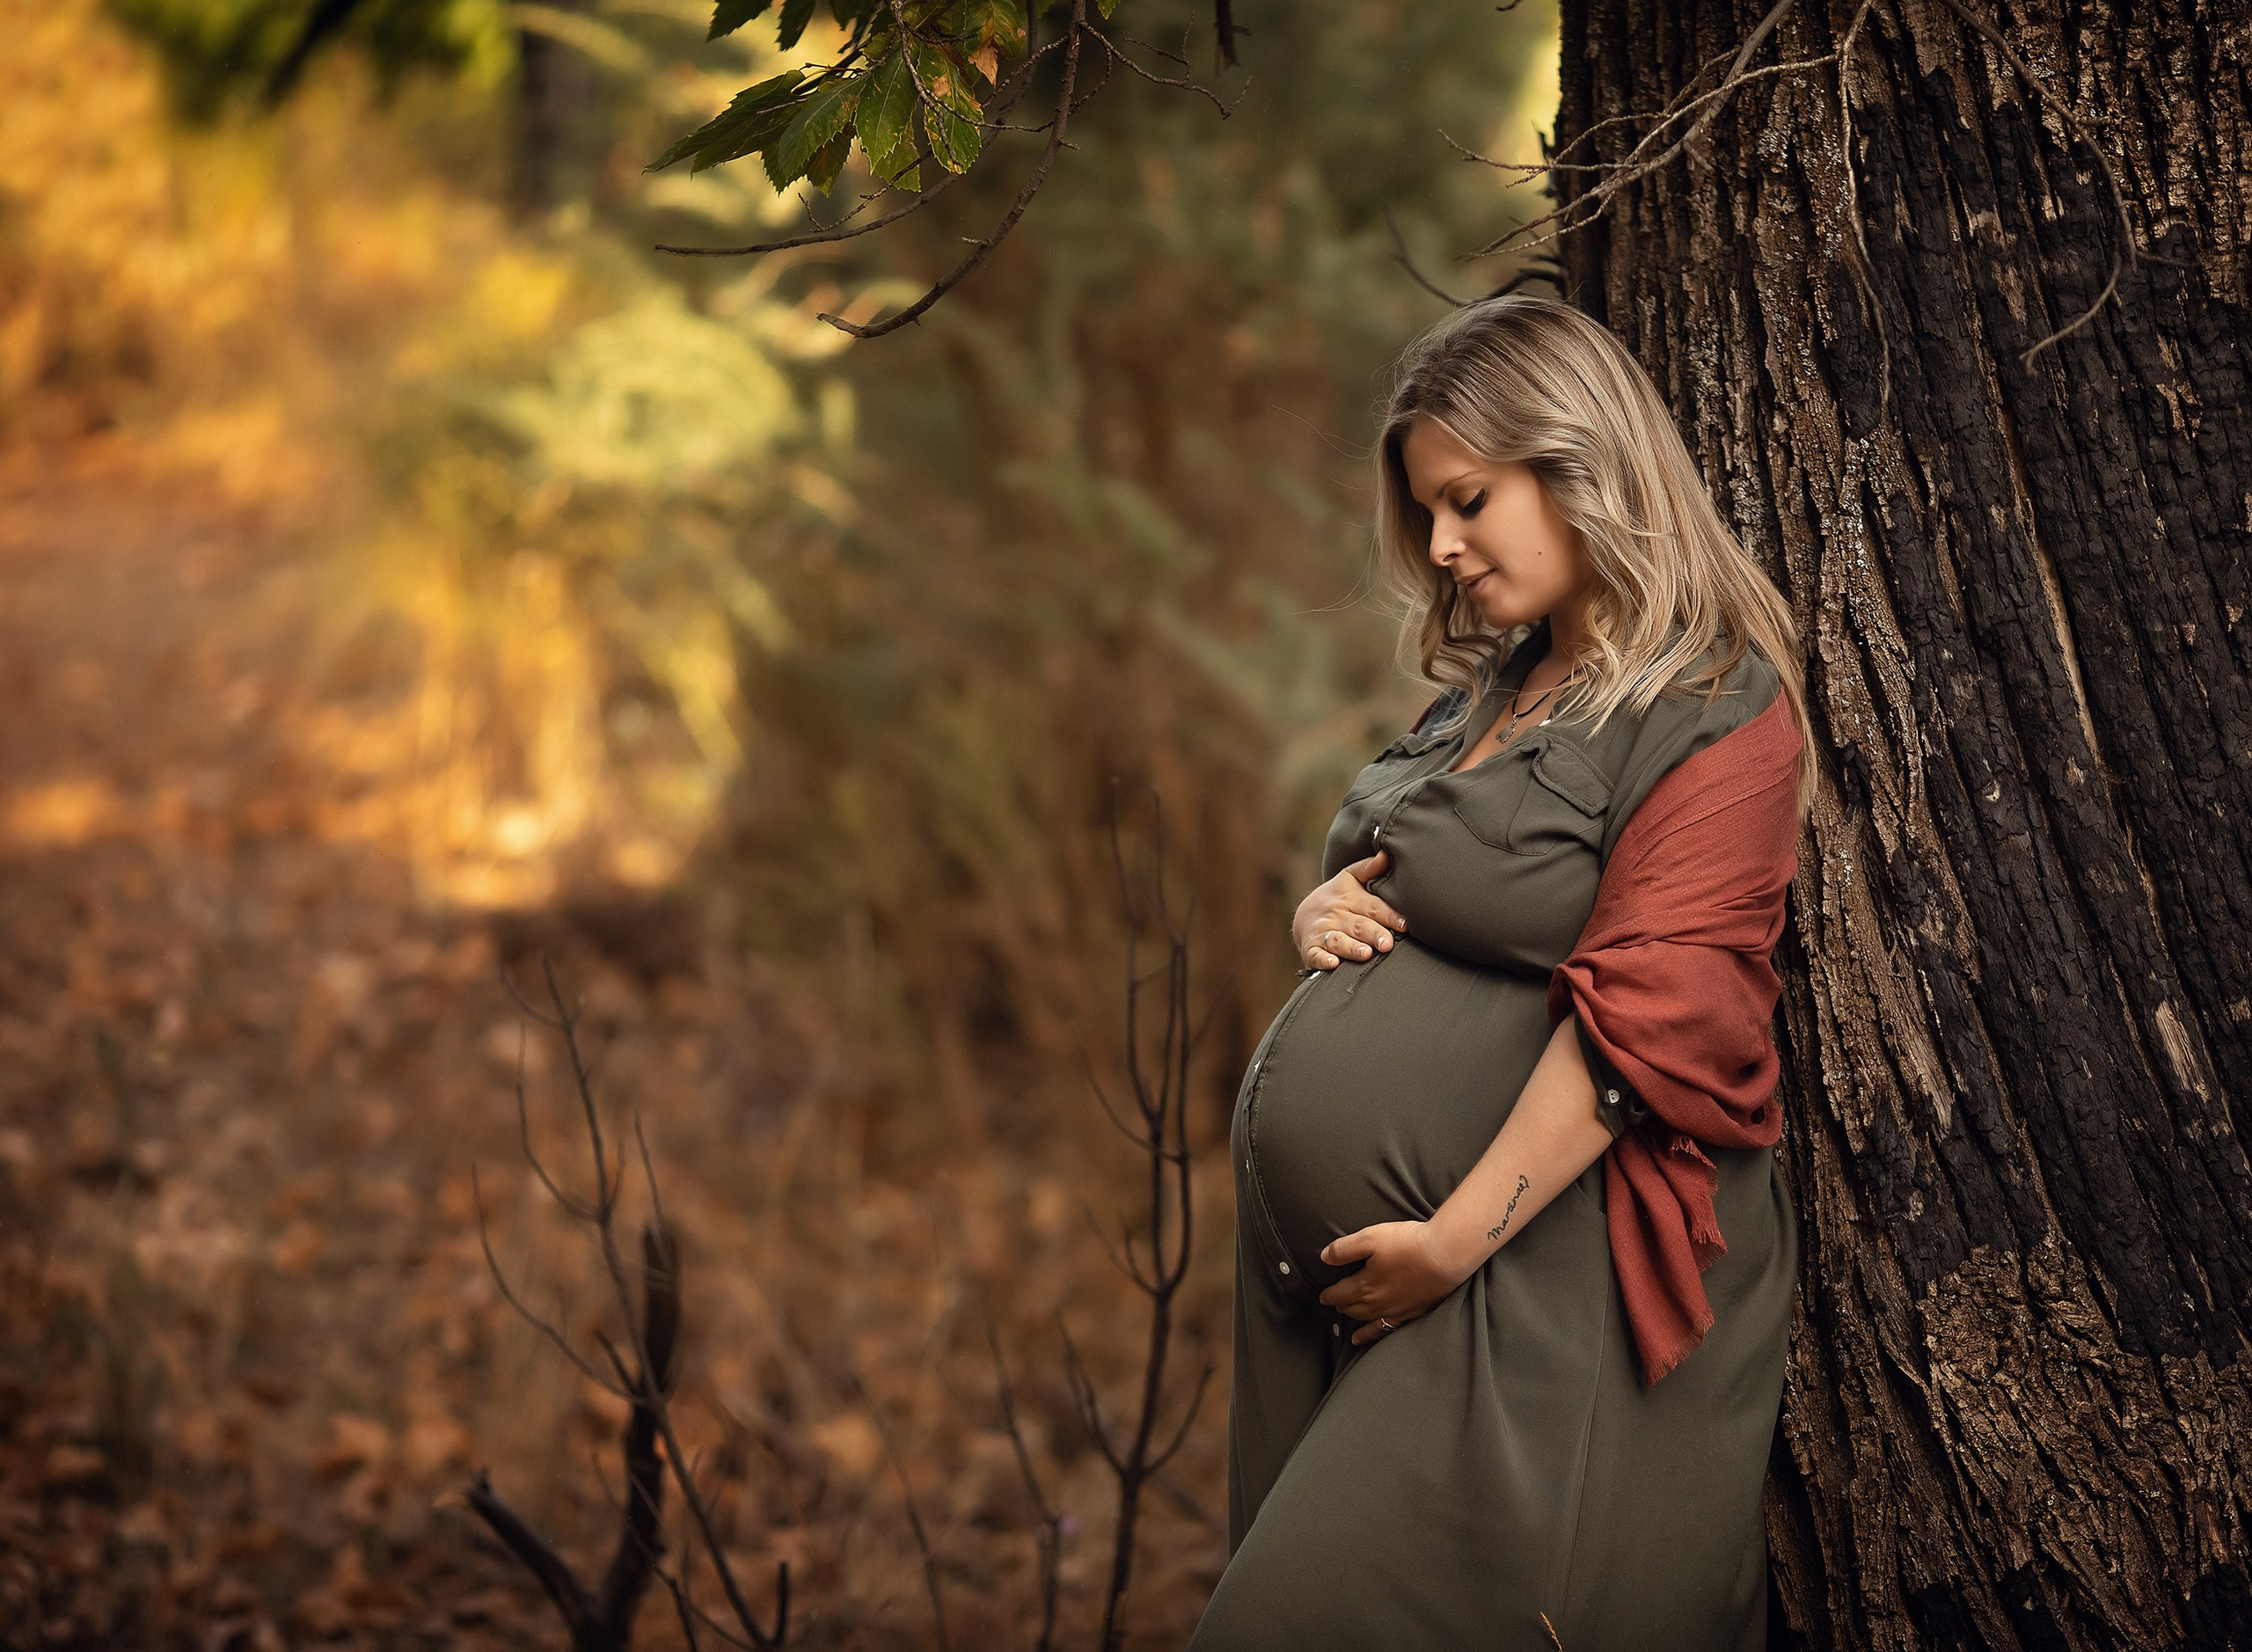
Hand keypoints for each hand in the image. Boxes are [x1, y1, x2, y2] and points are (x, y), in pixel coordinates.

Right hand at [1291, 851, 1407, 970]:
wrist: (1305, 914)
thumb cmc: (1336, 897)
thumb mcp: (1349, 879)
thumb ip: (1369, 869)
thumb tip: (1386, 854)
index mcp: (1349, 898)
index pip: (1371, 906)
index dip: (1388, 915)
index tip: (1404, 924)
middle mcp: (1335, 915)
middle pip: (1357, 925)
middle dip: (1372, 933)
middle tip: (1387, 943)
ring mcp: (1322, 932)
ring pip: (1337, 940)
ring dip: (1351, 947)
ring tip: (1366, 954)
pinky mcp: (1310, 949)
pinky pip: (1315, 955)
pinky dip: (1323, 960)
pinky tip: (1333, 964)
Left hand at [1316, 1220, 1475, 1345]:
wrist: (1444, 1256)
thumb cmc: (1407, 1244)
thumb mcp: (1370, 1238)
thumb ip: (1344, 1249)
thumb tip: (1324, 1257)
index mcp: (1364, 1285)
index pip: (1339, 1294)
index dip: (1328, 1295)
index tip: (1322, 1296)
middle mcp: (1377, 1303)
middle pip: (1352, 1308)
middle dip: (1342, 1306)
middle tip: (1335, 1304)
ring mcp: (1395, 1311)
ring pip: (1368, 1321)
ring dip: (1356, 1322)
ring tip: (1349, 1329)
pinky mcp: (1412, 1313)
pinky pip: (1388, 1329)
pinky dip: (1376, 1335)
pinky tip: (1374, 1336)